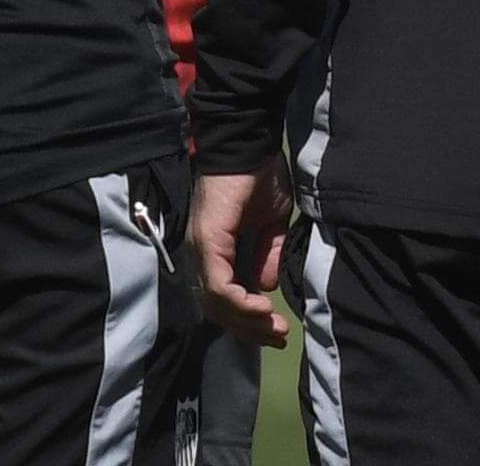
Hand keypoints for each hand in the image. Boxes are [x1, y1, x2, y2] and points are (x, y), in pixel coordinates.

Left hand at [189, 160, 294, 346]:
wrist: (250, 142)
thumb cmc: (260, 175)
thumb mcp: (273, 223)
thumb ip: (268, 254)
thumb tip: (265, 287)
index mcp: (216, 251)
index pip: (224, 299)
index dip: (249, 321)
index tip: (277, 331)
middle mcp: (202, 255)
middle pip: (217, 309)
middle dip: (249, 329)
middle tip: (278, 337)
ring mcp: (201, 249)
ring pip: (215, 302)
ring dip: (246, 320)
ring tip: (273, 326)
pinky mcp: (207, 241)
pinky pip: (217, 284)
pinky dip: (238, 301)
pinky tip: (261, 307)